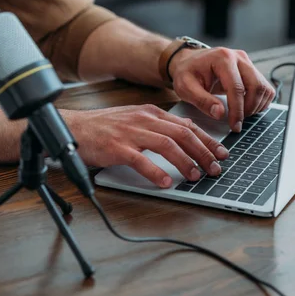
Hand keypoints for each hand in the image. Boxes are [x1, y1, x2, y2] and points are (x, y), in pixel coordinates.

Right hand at [62, 105, 229, 187]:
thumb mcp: (134, 120)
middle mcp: (143, 119)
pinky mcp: (116, 147)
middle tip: (215, 168)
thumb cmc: (103, 128)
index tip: (221, 152)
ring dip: (185, 161)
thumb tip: (182, 143)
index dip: (207, 139)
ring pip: (167, 144)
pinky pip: (141, 160)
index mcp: (150, 113)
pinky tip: (166, 182)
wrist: (73, 127)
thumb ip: (156, 128)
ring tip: (195, 176)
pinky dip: (156, 172)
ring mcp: (130, 132)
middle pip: (182, 134)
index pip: (186, 125)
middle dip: (203, 152)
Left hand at [169, 47, 275, 131]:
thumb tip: (220, 113)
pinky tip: (246, 108)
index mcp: (222, 58)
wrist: (189, 62)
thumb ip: (202, 100)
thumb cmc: (186, 73)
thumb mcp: (185, 87)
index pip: (237, 88)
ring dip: (256, 106)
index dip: (237, 110)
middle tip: (237, 122)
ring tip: (240, 115)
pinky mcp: (251, 69)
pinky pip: (264, 87)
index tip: (234, 126)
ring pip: (263, 87)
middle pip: (256, 86)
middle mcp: (238, 57)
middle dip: (249, 109)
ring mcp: (247, 62)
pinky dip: (260, 101)